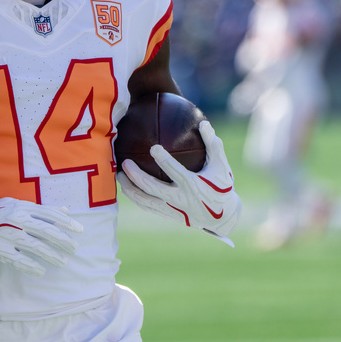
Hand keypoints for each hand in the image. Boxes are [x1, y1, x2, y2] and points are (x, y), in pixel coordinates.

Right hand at [0, 198, 83, 275]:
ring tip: (62, 262)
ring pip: (35, 247)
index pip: (49, 214)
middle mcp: (16, 220)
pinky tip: (42, 271)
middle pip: (46, 231)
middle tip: (74, 248)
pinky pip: (19, 260)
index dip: (66, 222)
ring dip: (51, 255)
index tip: (79, 230)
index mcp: (21, 207)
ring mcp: (8, 236)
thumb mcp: (16, 205)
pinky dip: (31, 266)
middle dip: (63, 240)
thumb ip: (40, 209)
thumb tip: (64, 211)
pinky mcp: (0, 250)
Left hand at [117, 120, 240, 246]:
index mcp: (193, 185)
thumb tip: (204, 123)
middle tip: (124, 162)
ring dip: (130, 189)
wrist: (222, 218)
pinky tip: (127, 187)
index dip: (164, 160)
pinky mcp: (168, 215)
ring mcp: (172, 209)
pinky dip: (135, 197)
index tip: (153, 148)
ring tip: (118, 176)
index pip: (176, 172)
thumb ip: (213, 145)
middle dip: (136, 176)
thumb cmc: (221, 187)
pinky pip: (147, 206)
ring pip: (145, 200)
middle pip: (153, 188)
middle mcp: (180, 199)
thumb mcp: (222, 167)